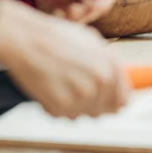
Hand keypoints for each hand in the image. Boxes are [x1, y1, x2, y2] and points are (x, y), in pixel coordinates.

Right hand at [0, 0, 130, 118]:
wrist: (28, 40)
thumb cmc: (55, 37)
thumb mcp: (91, 40)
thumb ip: (107, 61)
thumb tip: (115, 75)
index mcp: (110, 65)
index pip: (124, 97)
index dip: (116, 98)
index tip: (109, 99)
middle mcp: (100, 82)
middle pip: (105, 110)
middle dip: (95, 102)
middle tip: (80, 90)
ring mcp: (81, 96)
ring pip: (85, 114)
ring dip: (77, 105)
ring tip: (64, 85)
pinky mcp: (61, 107)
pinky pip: (66, 115)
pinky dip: (59, 107)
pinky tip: (52, 88)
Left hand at [0, 0, 116, 22]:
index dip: (102, 4)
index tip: (90, 9)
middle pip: (94, 9)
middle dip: (86, 14)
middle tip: (70, 13)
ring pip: (79, 16)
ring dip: (72, 20)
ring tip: (58, 14)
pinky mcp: (53, 0)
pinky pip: (61, 16)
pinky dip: (59, 20)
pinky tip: (50, 15)